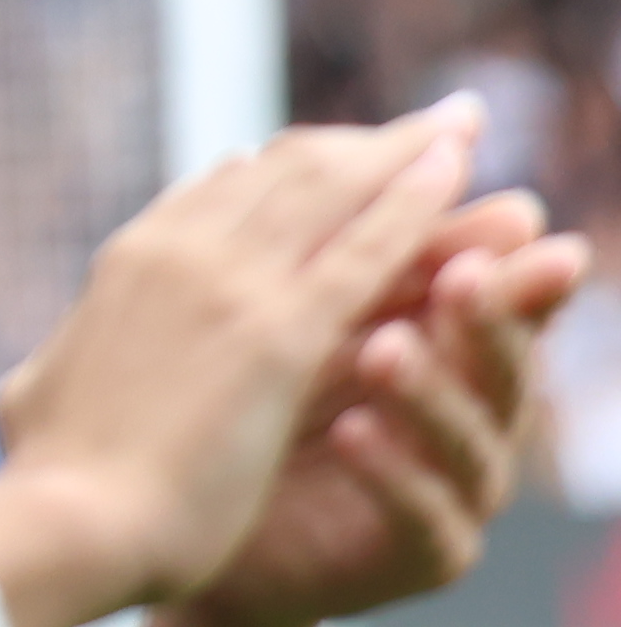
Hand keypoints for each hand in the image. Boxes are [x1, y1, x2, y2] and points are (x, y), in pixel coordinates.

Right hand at [0, 107, 478, 621]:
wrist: (72, 514)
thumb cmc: (54, 475)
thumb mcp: (41, 392)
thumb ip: (59, 368)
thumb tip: (25, 382)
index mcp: (131, 259)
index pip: (227, 189)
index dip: (295, 168)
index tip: (345, 159)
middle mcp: (180, 248)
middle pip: (292, 169)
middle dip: (370, 142)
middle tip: (432, 121)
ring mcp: (228, 282)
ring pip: (334, 190)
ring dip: (407, 154)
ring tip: (460, 124)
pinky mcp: (278, 332)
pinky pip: (363, 250)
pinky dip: (414, 206)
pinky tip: (455, 177)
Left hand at [178, 193, 584, 626]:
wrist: (186, 526)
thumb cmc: (244, 410)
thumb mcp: (296, 321)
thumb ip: (351, 252)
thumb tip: (394, 151)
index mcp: (439, 361)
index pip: (485, 305)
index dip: (505, 260)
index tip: (520, 212)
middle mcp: (457, 425)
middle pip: (499, 368)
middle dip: (490, 314)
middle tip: (468, 269)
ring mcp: (442, 493)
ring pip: (471, 445)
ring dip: (432, 388)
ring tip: (385, 345)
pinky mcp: (407, 557)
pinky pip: (420, 519)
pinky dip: (392, 472)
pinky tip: (355, 433)